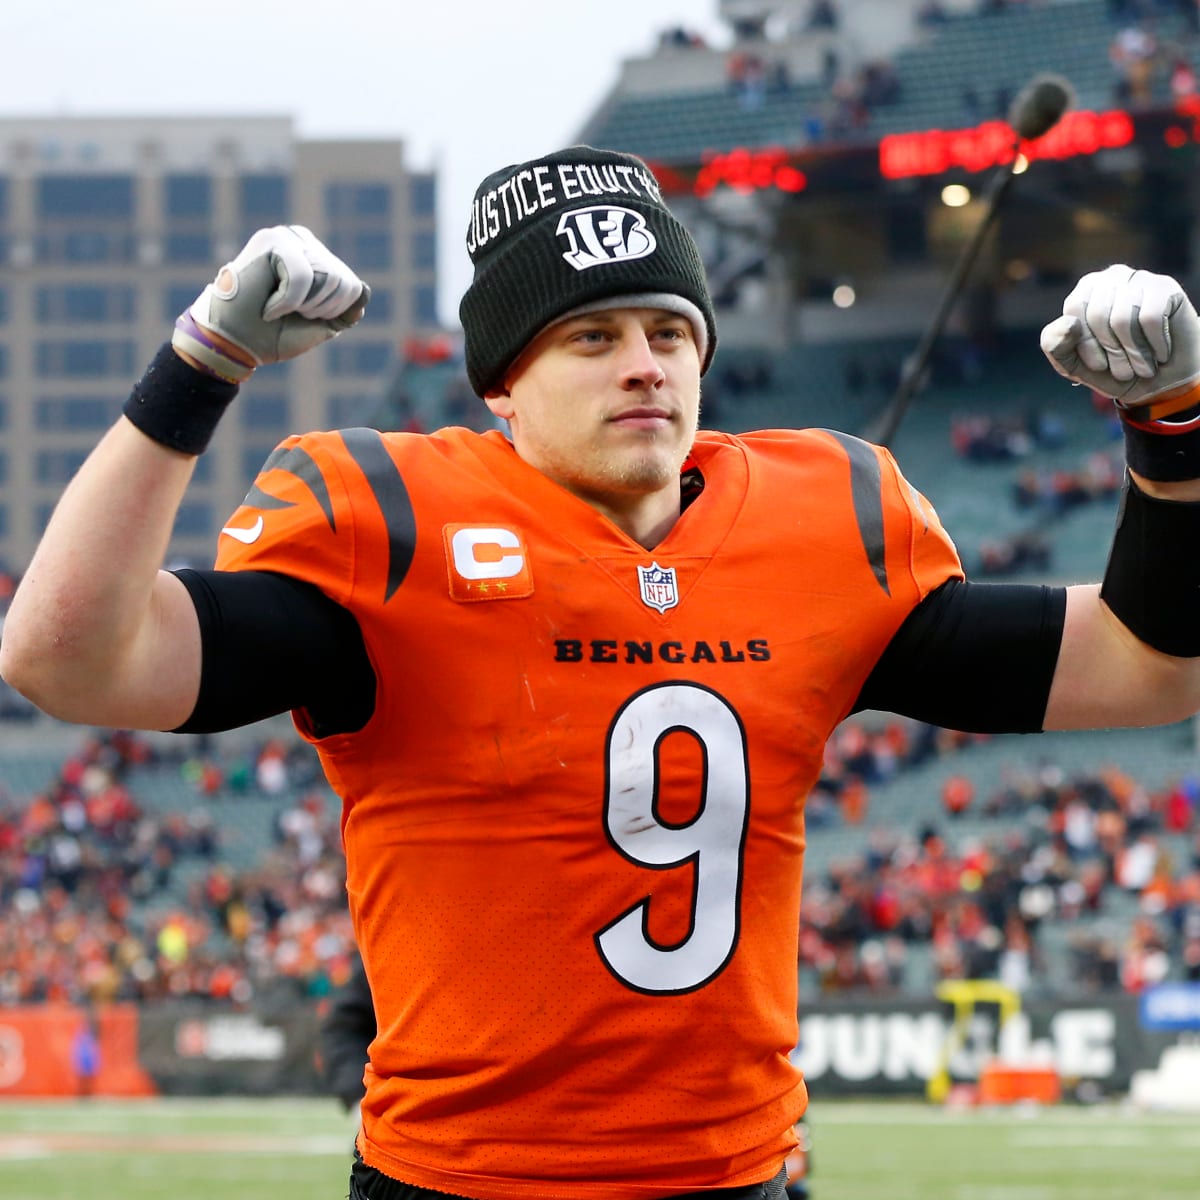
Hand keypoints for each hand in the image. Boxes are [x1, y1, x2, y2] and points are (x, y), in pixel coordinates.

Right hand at [172, 225, 369, 382]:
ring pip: (327, 279)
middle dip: (319, 309)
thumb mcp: (322, 325)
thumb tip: (365, 290)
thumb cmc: (275, 333)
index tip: (302, 315)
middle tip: (288, 312)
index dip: (333, 313)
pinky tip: (268, 304)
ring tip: (277, 306)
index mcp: (319, 258)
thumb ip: (347, 310)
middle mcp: (305, 242)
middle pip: (344, 283)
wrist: (236, 343)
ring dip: (303, 305)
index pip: (354, 287)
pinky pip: (303, 278)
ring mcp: (289, 238)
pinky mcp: (273, 241)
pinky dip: (287, 301)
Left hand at [1040, 264, 1199, 415]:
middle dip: (1110, 352)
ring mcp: (1140, 279)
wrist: (1160, 382)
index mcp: (1085, 290)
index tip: (1098, 365)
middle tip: (1123, 369)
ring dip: (1133, 353)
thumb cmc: (1114, 370)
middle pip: (1097, 315)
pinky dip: (1154, 346)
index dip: (1085, 344)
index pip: (1074, 309)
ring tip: (1142, 365)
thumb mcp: (1073, 366)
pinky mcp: (1166, 287)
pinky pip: (1150, 318)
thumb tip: (1068, 323)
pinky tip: (1160, 354)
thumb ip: (1054, 345)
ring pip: (1123, 319)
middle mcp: (1112, 277)